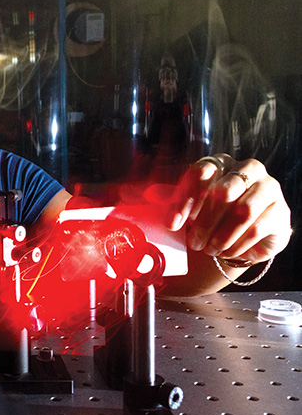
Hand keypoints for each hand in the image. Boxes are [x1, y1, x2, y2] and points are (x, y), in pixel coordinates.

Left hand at [166, 154, 291, 262]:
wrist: (241, 234)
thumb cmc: (211, 214)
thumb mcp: (187, 203)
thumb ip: (166, 196)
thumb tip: (133, 191)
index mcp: (221, 162)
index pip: (201, 172)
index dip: (184, 199)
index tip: (172, 224)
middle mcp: (248, 170)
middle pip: (223, 191)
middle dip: (204, 222)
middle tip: (193, 242)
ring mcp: (268, 189)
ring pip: (243, 211)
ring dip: (221, 235)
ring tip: (209, 249)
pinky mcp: (280, 212)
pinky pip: (257, 229)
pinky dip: (237, 244)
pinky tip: (227, 252)